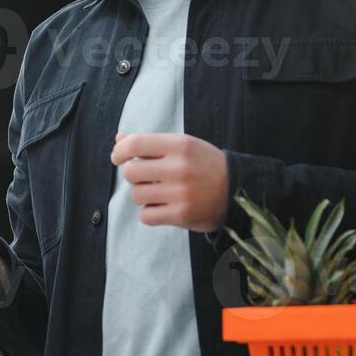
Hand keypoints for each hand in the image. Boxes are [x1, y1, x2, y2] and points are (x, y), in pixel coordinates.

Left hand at [110, 132, 228, 231]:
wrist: (237, 190)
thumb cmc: (205, 165)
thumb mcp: (183, 145)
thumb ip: (151, 143)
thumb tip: (119, 139)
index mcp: (180, 145)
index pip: (135, 144)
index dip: (119, 151)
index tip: (118, 157)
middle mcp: (180, 168)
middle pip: (131, 171)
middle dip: (133, 174)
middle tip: (145, 177)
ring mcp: (181, 193)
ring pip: (136, 195)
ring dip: (142, 194)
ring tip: (158, 192)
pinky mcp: (182, 215)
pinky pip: (146, 216)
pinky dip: (149, 213)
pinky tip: (163, 206)